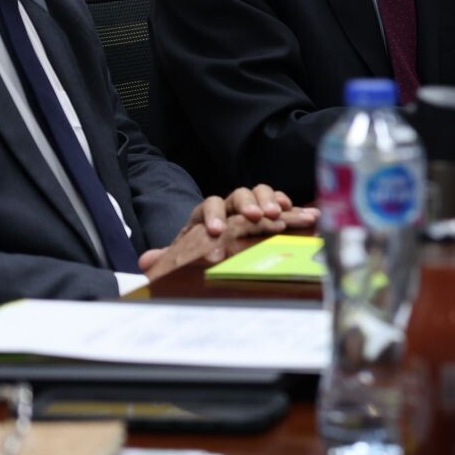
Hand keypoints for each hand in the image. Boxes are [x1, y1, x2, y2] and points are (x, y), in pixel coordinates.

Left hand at [139, 185, 313, 276]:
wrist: (218, 251)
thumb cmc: (201, 254)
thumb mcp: (183, 256)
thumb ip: (167, 257)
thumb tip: (146, 261)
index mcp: (206, 214)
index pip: (209, 205)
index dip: (213, 216)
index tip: (217, 231)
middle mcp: (230, 206)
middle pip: (239, 195)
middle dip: (248, 203)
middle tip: (255, 216)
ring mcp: (252, 206)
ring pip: (261, 193)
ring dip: (270, 201)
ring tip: (280, 213)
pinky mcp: (272, 213)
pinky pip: (283, 204)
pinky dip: (294, 207)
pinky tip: (308, 214)